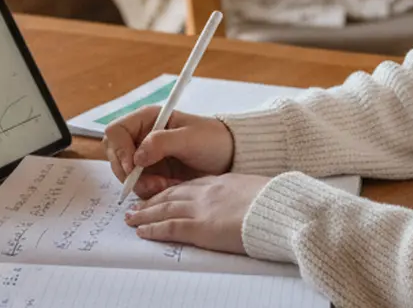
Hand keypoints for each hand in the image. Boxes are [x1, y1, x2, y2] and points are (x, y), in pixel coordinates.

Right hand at [103, 105, 234, 198]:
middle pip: (115, 157)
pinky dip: (151, 191)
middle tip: (154, 183)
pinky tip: (170, 187)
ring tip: (167, 185)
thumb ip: (161, 142)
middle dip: (131, 174)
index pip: (116, 132)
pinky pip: (139, 187)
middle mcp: (141, 137)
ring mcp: (145, 157)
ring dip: (143, 185)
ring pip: (125, 176)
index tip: (133, 166)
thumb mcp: (190, 138)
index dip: (119, 150)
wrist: (230, 158)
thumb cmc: (213, 140)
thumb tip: (136, 157)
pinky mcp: (152, 174)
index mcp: (147, 119)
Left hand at [123, 173, 269, 254]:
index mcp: (224, 182)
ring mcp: (202, 208)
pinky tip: (142, 231)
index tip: (162, 192)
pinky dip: (153, 228)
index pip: (191, 185)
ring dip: (145, 213)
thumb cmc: (278, 203)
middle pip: (173, 194)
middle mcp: (208, 192)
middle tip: (137, 204)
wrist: (281, 209)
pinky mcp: (201, 227)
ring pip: (165, 208)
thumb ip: (247, 194)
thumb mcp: (260, 191)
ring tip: (131, 217)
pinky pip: (170, 227)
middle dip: (153, 199)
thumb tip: (249, 201)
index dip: (173, 189)